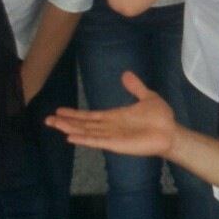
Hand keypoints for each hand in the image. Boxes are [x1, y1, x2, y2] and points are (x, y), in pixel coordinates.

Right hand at [45, 71, 175, 155]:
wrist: (171, 132)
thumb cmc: (160, 118)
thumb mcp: (147, 97)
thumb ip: (135, 87)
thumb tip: (125, 74)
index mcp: (114, 117)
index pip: (89, 115)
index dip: (74, 114)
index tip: (59, 111)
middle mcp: (109, 127)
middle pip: (83, 124)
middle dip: (65, 122)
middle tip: (47, 119)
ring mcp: (112, 136)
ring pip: (86, 132)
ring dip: (70, 129)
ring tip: (54, 125)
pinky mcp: (117, 144)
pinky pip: (97, 141)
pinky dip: (84, 139)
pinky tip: (71, 138)